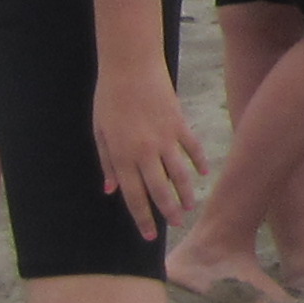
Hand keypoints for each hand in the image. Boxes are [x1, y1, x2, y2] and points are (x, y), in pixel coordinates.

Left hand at [89, 68, 207, 236]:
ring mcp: (166, 138)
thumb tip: (111, 189)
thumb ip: (107, 162)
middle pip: (160, 190)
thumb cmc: (109, 97)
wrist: (130, 65)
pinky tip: (204, 174)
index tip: (149, 236)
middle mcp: (145, 151)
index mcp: (123, 155)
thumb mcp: (99, 131)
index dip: (142, 218)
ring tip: (190, 207)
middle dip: (168, 212)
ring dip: (186, 193)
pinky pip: (193, 148)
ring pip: (180, 174)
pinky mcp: (180, 123)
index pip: (134, 195)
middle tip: (176, 225)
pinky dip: (200, 162)